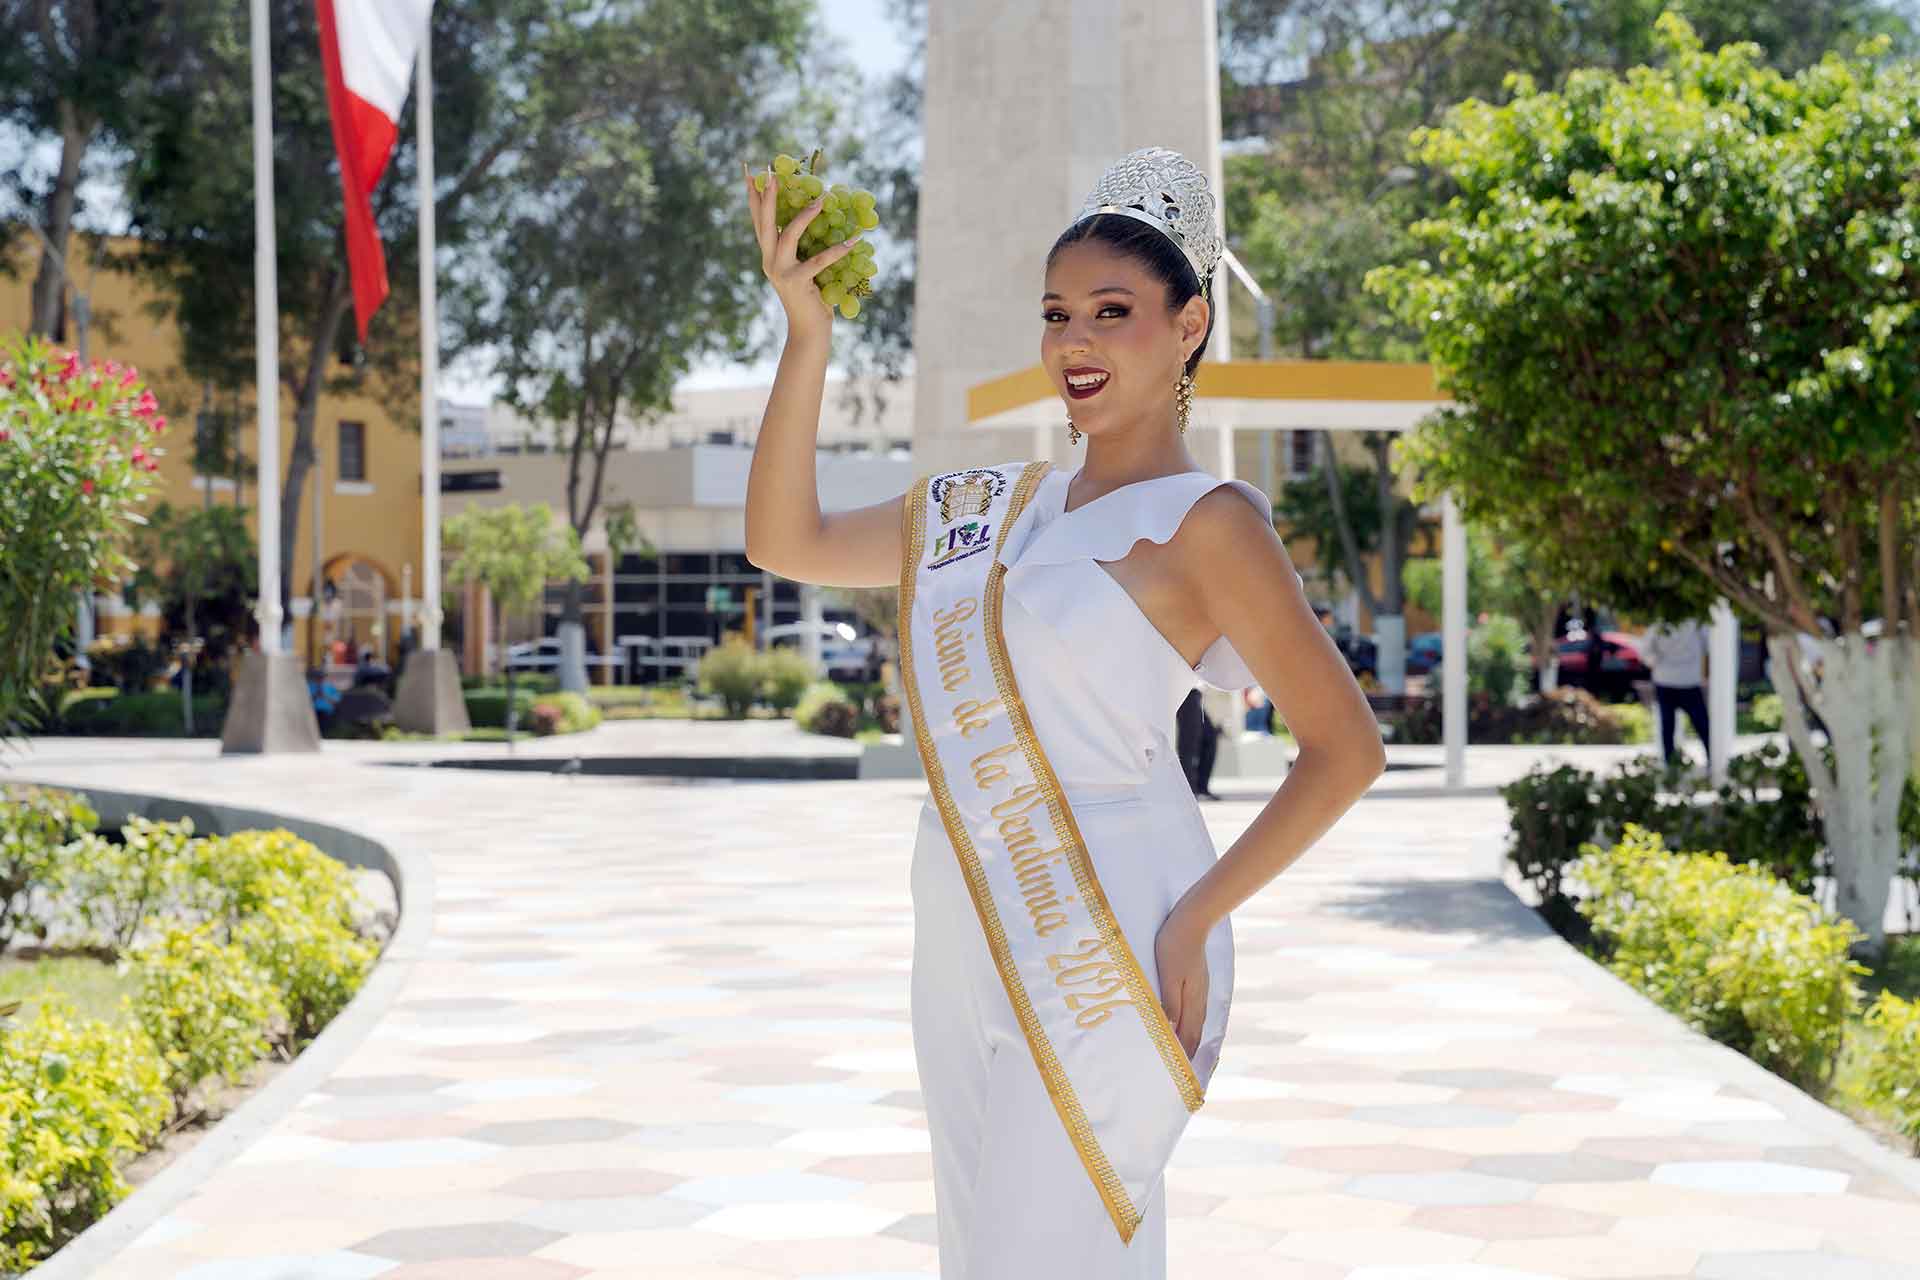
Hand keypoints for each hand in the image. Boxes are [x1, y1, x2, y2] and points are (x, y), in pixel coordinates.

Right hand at [743, 160, 862, 339]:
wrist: (808, 331)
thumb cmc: (809, 298)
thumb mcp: (801, 268)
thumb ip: (800, 247)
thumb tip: (815, 216)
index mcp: (768, 255)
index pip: (757, 220)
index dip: (753, 196)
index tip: (749, 171)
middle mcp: (769, 261)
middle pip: (764, 222)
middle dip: (767, 195)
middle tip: (770, 171)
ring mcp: (780, 272)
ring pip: (788, 235)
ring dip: (804, 215)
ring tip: (820, 198)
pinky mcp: (797, 282)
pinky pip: (820, 261)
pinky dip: (838, 251)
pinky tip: (853, 240)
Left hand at [1154, 904, 1209, 1060]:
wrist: (1192, 921)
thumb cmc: (1174, 946)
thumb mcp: (1168, 975)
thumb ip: (1171, 1003)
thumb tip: (1172, 1030)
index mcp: (1192, 1001)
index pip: (1189, 1036)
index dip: (1185, 1056)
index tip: (1181, 1075)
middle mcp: (1199, 999)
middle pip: (1194, 1032)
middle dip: (1189, 1052)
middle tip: (1183, 1072)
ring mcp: (1200, 989)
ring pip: (1196, 1021)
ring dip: (1190, 1039)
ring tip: (1185, 1053)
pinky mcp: (1198, 980)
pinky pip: (1195, 1010)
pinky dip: (1191, 1023)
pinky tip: (1187, 1022)